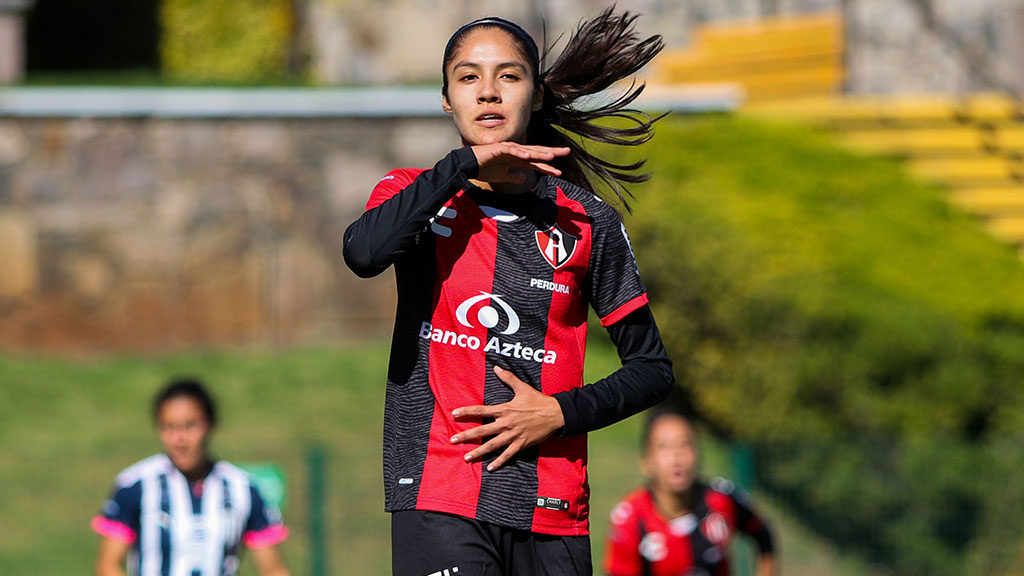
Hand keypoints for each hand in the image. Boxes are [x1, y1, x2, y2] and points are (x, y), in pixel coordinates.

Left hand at [450, 365, 565, 470]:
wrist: (555, 414)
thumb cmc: (538, 401)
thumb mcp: (522, 387)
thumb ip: (508, 378)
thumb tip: (496, 367)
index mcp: (504, 409)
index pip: (481, 411)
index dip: (467, 412)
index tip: (454, 414)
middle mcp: (506, 423)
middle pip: (482, 431)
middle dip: (466, 436)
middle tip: (453, 440)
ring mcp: (513, 435)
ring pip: (492, 445)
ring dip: (478, 452)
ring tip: (466, 458)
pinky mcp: (521, 444)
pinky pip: (508, 455)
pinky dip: (499, 462)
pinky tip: (490, 468)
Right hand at [471, 142, 570, 183]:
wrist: (468, 165)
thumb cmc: (484, 168)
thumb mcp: (503, 176)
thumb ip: (514, 176)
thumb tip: (524, 178)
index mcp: (517, 159)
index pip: (536, 162)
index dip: (548, 167)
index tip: (560, 172)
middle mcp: (515, 152)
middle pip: (537, 152)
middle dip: (552, 153)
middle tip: (567, 152)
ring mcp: (508, 149)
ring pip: (527, 150)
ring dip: (539, 153)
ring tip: (552, 156)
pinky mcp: (498, 148)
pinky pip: (511, 150)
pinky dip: (520, 153)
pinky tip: (528, 156)